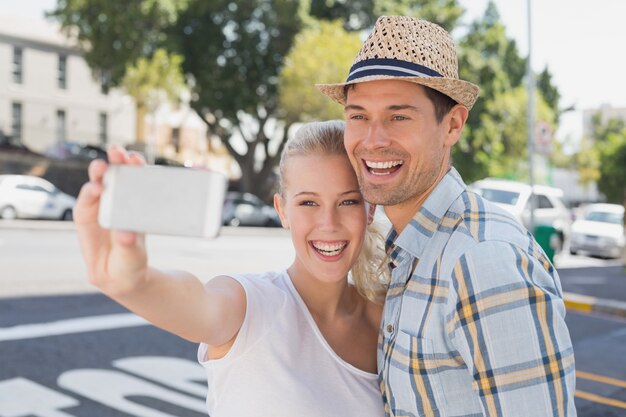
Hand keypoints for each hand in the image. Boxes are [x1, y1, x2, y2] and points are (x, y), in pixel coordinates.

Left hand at [74, 146, 148, 294]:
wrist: (144, 282)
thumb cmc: (129, 278)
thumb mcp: (127, 268)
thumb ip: (126, 251)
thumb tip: (127, 232)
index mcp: (90, 235)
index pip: (84, 210)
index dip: (90, 195)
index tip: (101, 187)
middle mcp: (101, 220)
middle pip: (99, 190)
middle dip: (104, 171)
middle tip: (114, 155)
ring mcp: (118, 213)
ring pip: (116, 186)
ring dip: (122, 169)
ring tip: (129, 155)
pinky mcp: (134, 211)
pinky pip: (134, 191)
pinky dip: (138, 177)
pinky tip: (143, 165)